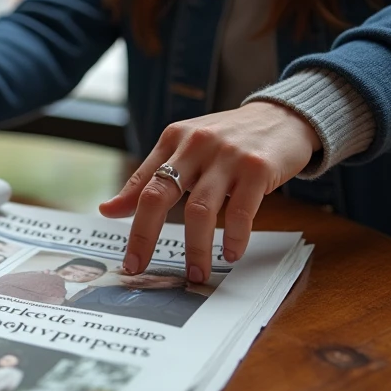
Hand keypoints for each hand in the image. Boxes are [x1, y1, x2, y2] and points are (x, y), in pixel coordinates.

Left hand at [99, 102, 319, 282]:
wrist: (283, 117)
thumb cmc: (228, 139)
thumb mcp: (185, 150)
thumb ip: (149, 178)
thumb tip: (107, 210)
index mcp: (173, 139)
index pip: (142, 186)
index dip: (130, 224)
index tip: (127, 259)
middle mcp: (195, 144)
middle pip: (159, 195)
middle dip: (145, 236)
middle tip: (140, 268)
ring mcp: (227, 156)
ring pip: (199, 210)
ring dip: (196, 248)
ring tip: (197, 273)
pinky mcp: (257, 167)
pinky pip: (241, 211)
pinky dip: (234, 238)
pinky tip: (232, 253)